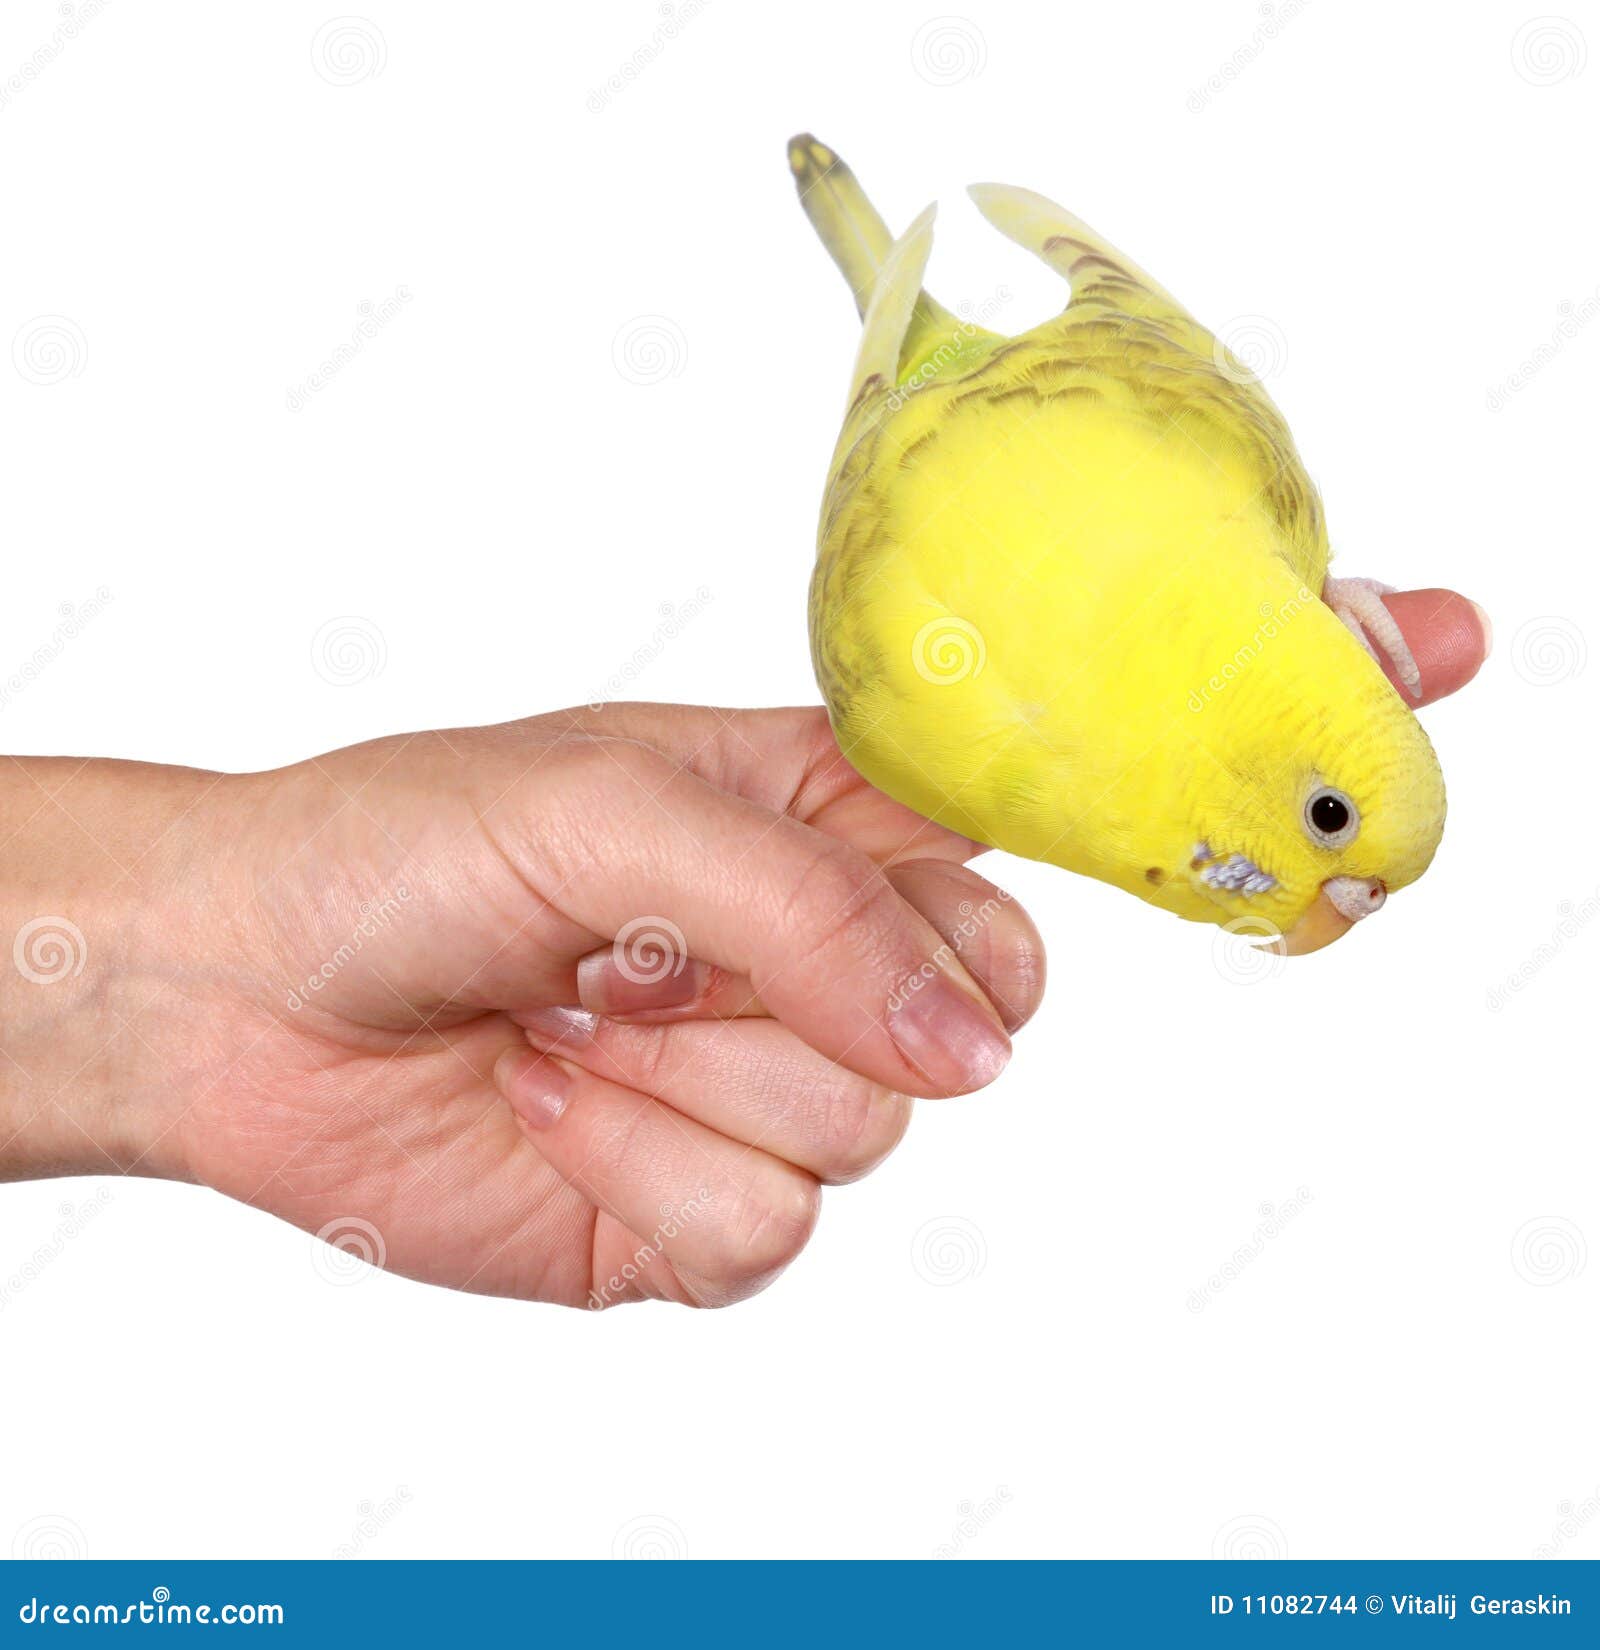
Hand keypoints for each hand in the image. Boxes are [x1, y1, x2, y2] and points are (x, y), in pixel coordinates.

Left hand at [0, 706, 1043, 1308]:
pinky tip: (542, 1099)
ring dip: (684, 1077)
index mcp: (803, 830)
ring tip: (565, 1016)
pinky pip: (762, 1231)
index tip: (809, 905)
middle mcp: (797, 967)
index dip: (931, 915)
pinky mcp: (688, 1217)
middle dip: (800, 998)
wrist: (233, 994)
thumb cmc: (403, 854)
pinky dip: (637, 1168)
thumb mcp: (614, 811)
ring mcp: (747, 1098)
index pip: (978, 883)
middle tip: (650, 953)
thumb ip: (815, 909)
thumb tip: (971, 1049)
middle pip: (955, 1026)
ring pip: (859, 1134)